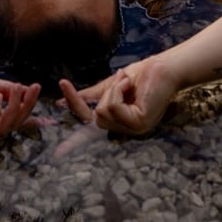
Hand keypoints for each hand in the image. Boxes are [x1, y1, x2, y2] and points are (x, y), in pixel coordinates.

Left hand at [0, 60, 39, 139]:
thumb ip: (4, 90)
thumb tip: (27, 90)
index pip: (11, 120)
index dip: (27, 112)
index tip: (41, 95)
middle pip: (10, 127)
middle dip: (25, 109)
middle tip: (32, 90)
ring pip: (1, 130)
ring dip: (14, 111)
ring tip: (18, 91)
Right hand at [59, 55, 178, 136]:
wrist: (164, 67)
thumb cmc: (142, 75)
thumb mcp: (110, 86)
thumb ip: (90, 96)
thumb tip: (61, 102)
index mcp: (118, 123)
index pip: (91, 135)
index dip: (73, 144)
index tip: (57, 154)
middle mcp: (125, 130)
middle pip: (94, 118)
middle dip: (95, 96)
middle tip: (99, 80)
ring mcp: (133, 130)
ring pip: (102, 112)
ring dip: (111, 90)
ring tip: (125, 80)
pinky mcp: (139, 123)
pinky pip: (113, 108)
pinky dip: (117, 91)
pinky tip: (128, 84)